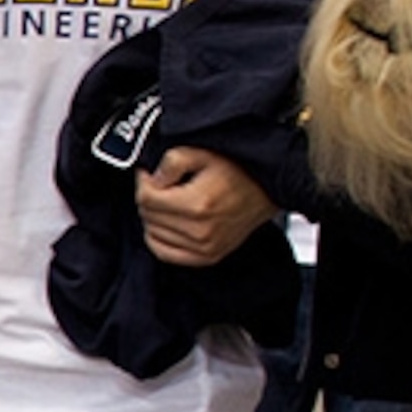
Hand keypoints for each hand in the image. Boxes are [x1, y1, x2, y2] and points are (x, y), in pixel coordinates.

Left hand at [136, 145, 277, 266]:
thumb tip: (151, 179)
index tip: (150, 173)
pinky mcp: (207, 257)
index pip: (146, 198)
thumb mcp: (204, 153)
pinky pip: (164, 253)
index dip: (143, 181)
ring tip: (167, 201)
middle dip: (148, 198)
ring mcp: (203, 248)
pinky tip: (166, 223)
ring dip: (154, 217)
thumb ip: (172, 161)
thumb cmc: (239, 170)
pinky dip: (158, 238)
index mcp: (197, 205)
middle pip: (148, 216)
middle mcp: (199, 231)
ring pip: (152, 235)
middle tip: (160, 184)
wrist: (268, 190)